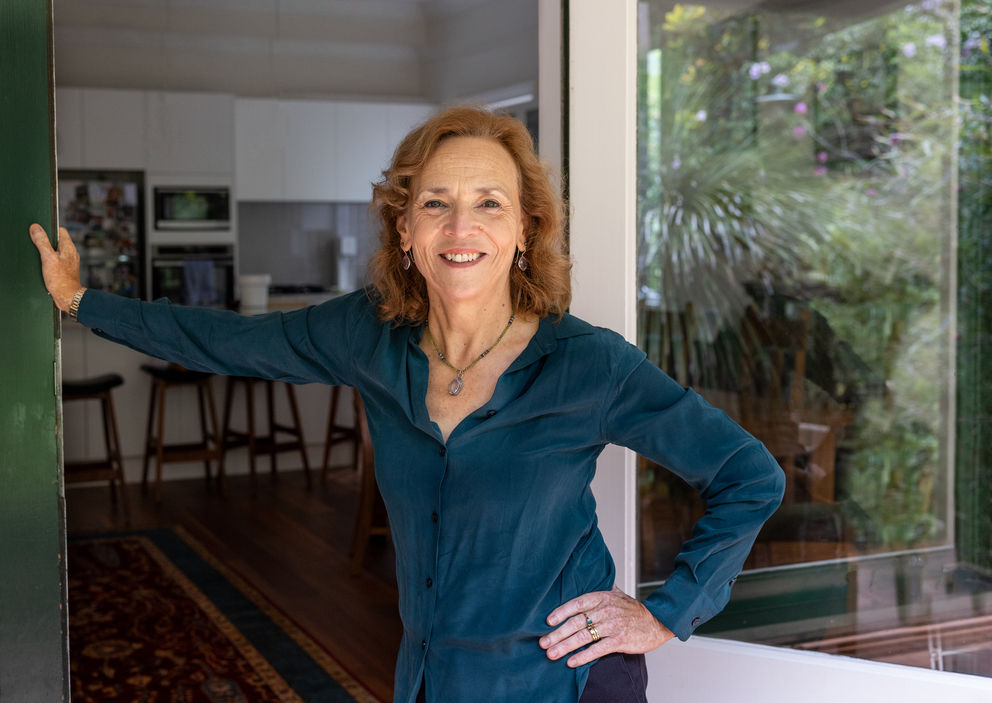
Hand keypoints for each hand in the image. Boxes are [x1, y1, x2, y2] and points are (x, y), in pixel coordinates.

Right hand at [29, 224, 82, 311]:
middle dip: (46, 241)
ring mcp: (69, 261)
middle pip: (57, 241)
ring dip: (47, 252)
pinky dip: (50, 260)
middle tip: (36, 244)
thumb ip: (42, 242)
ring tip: (39, 256)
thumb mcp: (48, 257)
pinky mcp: (66, 269)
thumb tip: (35, 228)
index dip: (49, 229)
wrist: (68, 296)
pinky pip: (57, 260)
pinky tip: (43, 266)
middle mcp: (71, 253)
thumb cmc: (60, 279)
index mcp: (69, 247)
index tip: (39, 231)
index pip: (60, 230)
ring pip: (57, 251)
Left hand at [540, 585, 674, 667]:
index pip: (577, 603)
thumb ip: (601, 589)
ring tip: (552, 654)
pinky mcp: (620, 640)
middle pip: (576, 622)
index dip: (561, 612)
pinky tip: (571, 662)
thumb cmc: (634, 610)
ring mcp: (613, 626)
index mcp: (603, 597)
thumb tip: (586, 577)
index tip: (547, 621)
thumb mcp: (617, 594)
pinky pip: (597, 649)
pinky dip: (583, 656)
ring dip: (565, 646)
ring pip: (584, 636)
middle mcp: (606, 610)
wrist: (657, 622)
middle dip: (557, 633)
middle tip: (543, 642)